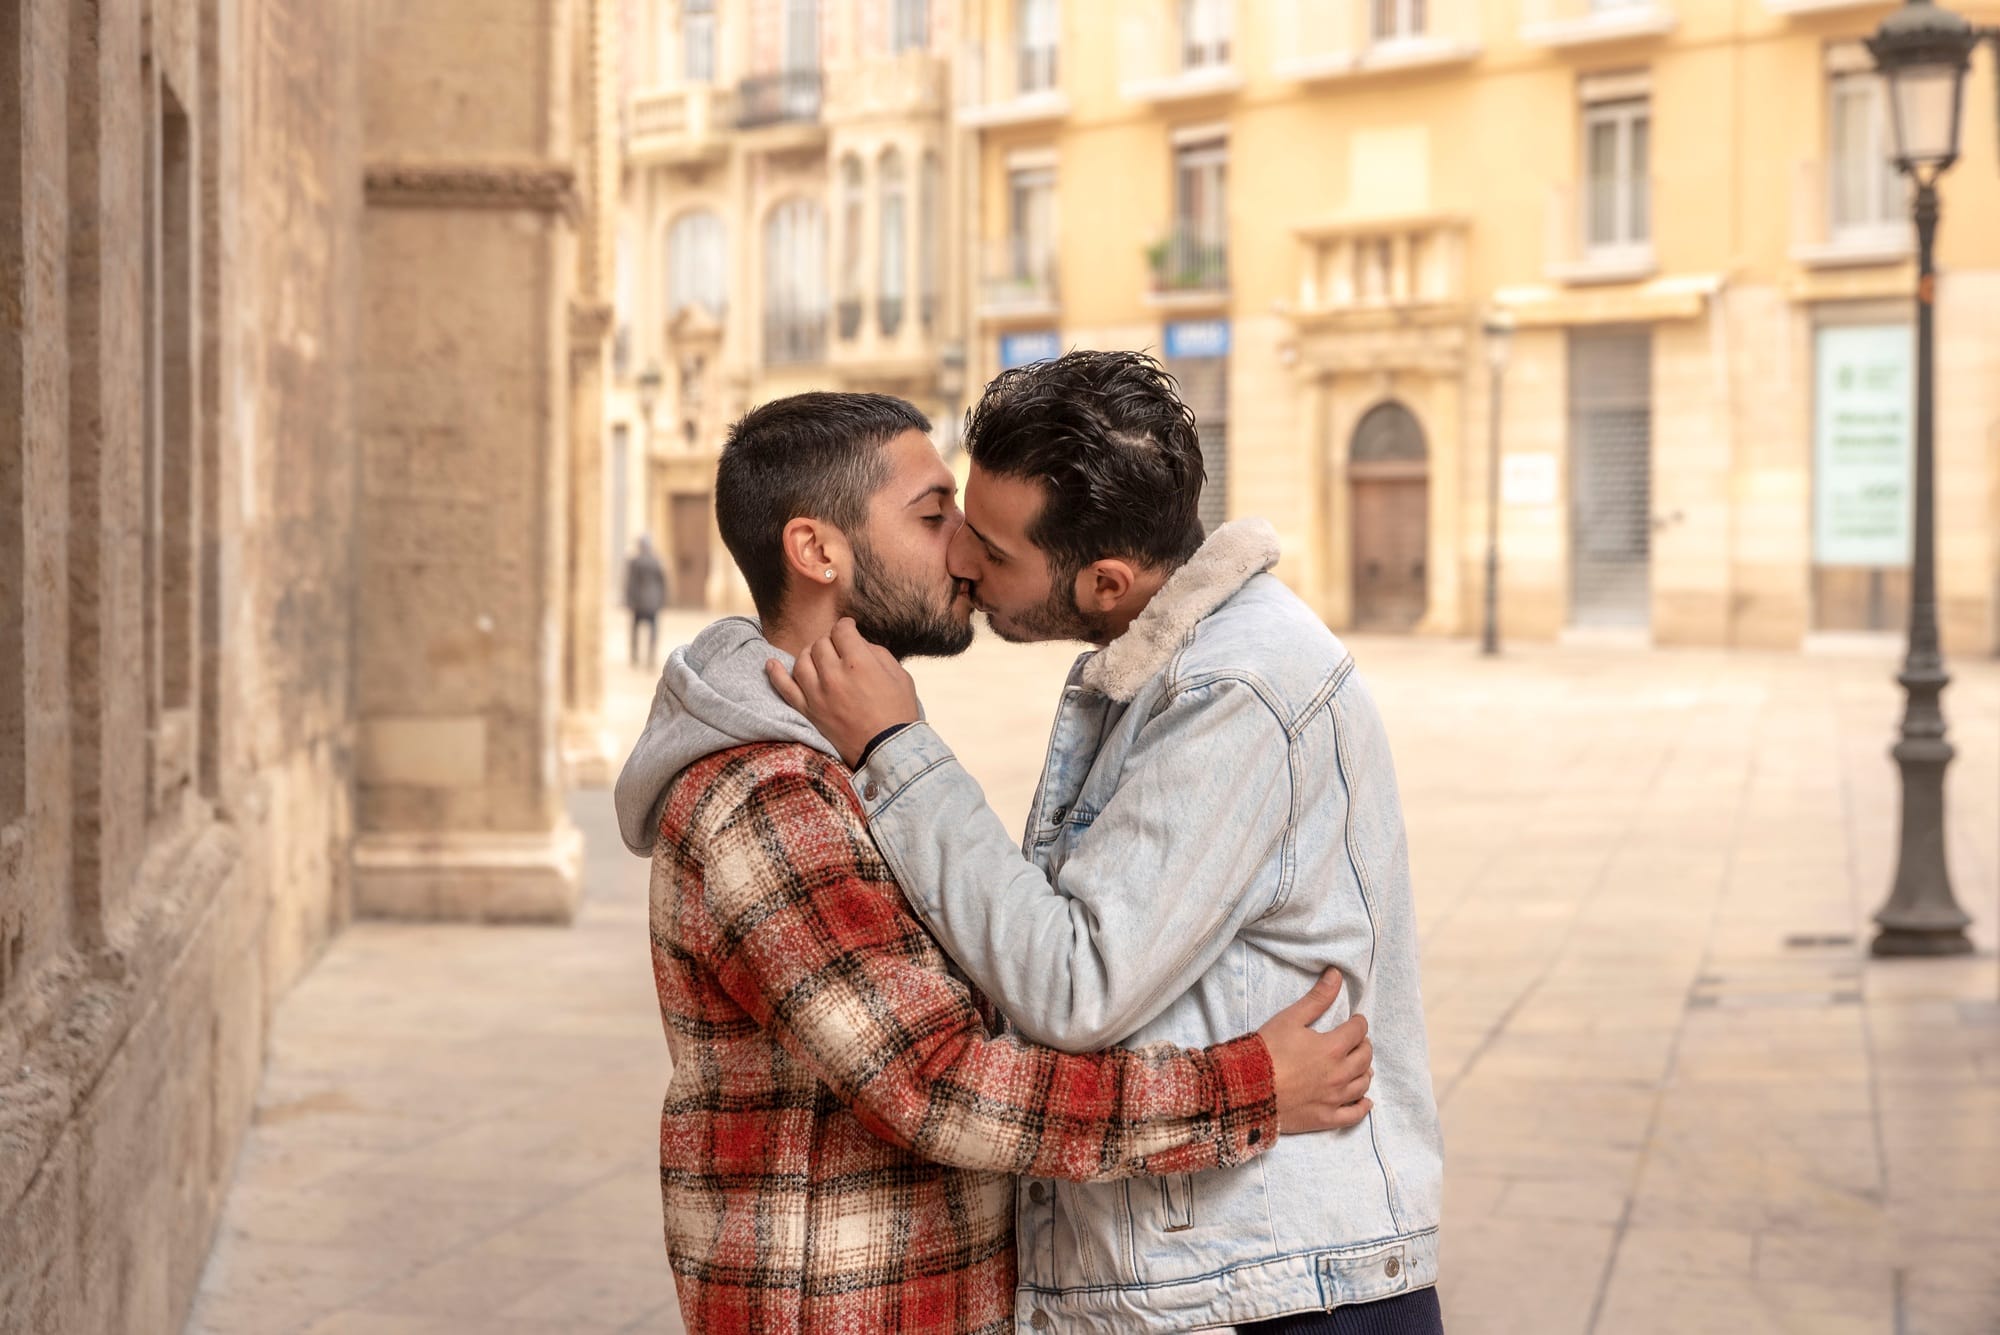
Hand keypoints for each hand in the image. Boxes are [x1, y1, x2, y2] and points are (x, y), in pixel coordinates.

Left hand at [766, 618, 920, 767]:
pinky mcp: (808, 712)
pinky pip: (785, 688)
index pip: (842, 630)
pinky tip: (772, 664)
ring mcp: (817, 694)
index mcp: (859, 663)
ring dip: (810, 654)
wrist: (887, 751)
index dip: (846, 626)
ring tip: (819, 657)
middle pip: (821, 643)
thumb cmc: (898, 713)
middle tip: (839, 648)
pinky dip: (776, 674)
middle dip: (831, 641)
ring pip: (802, 660)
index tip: (849, 629)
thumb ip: (877, 653)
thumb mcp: (900, 676)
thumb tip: (858, 644)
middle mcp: (834, 675)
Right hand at [1258, 969, 1372, 1133]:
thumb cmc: (1266, 1051)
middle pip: (1365, 1058)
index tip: (1355, 1021)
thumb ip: (1317, 998)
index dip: (1358, 1023)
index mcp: (1333, 1048)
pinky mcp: (1325, 1118)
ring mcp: (1334, 1098)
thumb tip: (1336, 974)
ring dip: (1364, 1072)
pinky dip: (1363, 1107)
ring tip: (1359, 1066)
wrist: (1246, 1089)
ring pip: (1362, 1084)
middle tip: (1356, 1041)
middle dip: (1363, 1046)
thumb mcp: (1290, 1018)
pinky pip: (1353, 1115)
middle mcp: (1340, 1074)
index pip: (1358, 1031)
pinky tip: (1365, 1101)